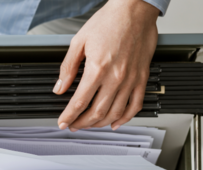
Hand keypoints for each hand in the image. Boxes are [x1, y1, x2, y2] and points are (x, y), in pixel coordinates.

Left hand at [53, 0, 158, 130]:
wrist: (134, 9)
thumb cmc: (109, 21)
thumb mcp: (79, 41)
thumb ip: (68, 67)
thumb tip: (60, 87)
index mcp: (98, 68)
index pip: (80, 101)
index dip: (69, 116)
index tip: (63, 122)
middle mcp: (116, 77)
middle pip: (97, 111)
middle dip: (82, 123)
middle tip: (74, 125)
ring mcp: (131, 79)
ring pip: (115, 112)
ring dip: (100, 123)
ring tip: (90, 124)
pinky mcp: (142, 78)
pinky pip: (135, 105)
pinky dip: (125, 118)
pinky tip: (115, 123)